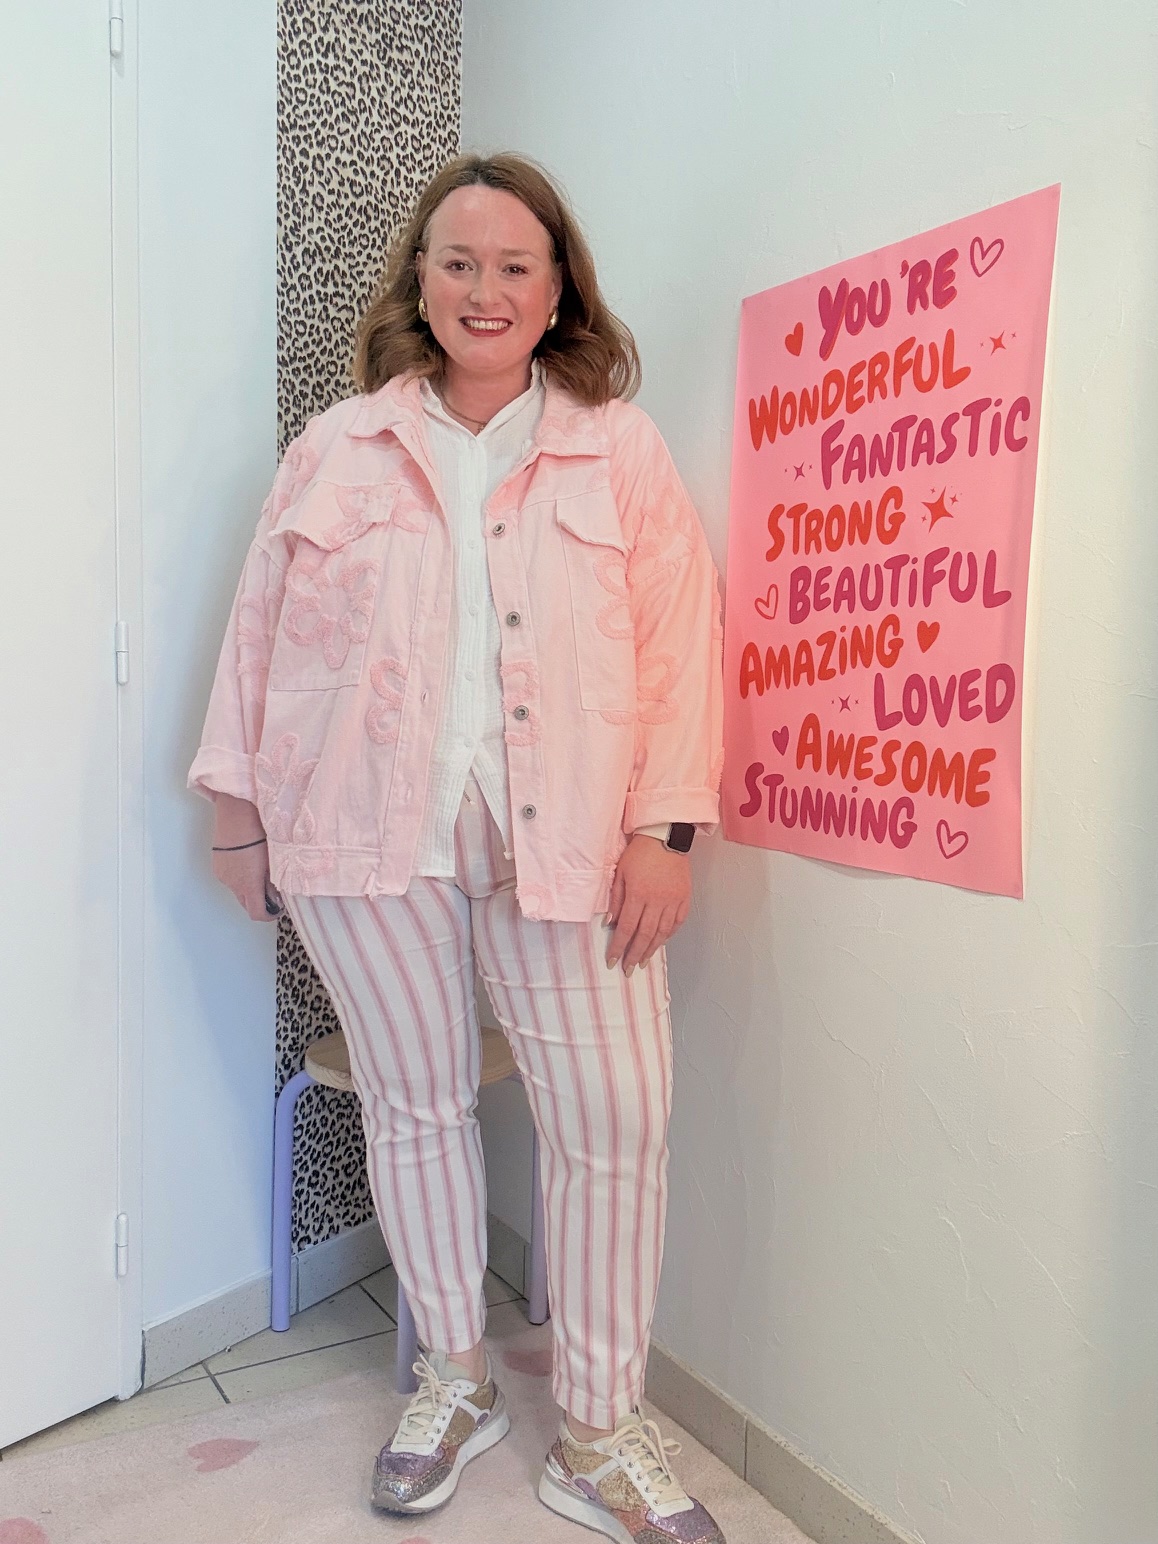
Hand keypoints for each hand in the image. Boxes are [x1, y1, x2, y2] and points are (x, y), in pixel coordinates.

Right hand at [211, 793, 282, 921]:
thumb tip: (276, 895)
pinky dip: (239, 876)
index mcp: (248, 884)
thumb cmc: (259, 832)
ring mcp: (222, 874)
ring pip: (237, 890)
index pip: (256, 914)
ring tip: (260, 871)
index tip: (277, 909)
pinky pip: (230, 878)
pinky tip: (247, 861)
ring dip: (248, 888)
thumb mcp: (273, 859)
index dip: (268, 915)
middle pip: (246, 904)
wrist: (237, 811)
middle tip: (272, 891)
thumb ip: (274, 882)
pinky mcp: (217, 864)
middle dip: (259, 902)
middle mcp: (232, 883)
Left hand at [605, 833, 691, 974]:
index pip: (626, 928)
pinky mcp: (684, 897)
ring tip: (643, 961)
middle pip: (644, 935)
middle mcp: (656, 901)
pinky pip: (677, 922)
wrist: (665, 836)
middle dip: (634, 955)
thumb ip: (616, 899)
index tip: (612, 960)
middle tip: (628, 969)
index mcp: (638, 894)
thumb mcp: (620, 872)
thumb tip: (610, 923)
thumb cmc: (640, 852)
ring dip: (651, 949)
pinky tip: (661, 942)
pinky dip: (668, 935)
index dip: (619, 947)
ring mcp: (672, 900)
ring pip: (662, 932)